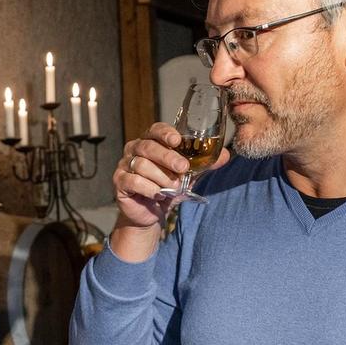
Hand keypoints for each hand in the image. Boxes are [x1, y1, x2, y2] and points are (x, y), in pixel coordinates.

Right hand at [114, 122, 230, 228]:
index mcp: (150, 142)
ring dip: (160, 177)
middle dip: (167, 157)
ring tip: (172, 187)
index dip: (165, 133)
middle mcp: (134, 149)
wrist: (151, 214)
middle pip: (148, 146)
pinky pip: (133, 181)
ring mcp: (124, 165)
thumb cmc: (168, 189)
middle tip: (183, 168)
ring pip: (141, 165)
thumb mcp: (188, 176)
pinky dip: (148, 188)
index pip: (155, 130)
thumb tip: (225, 155)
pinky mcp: (119, 182)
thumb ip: (204, 165)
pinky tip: (158, 195)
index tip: (177, 140)